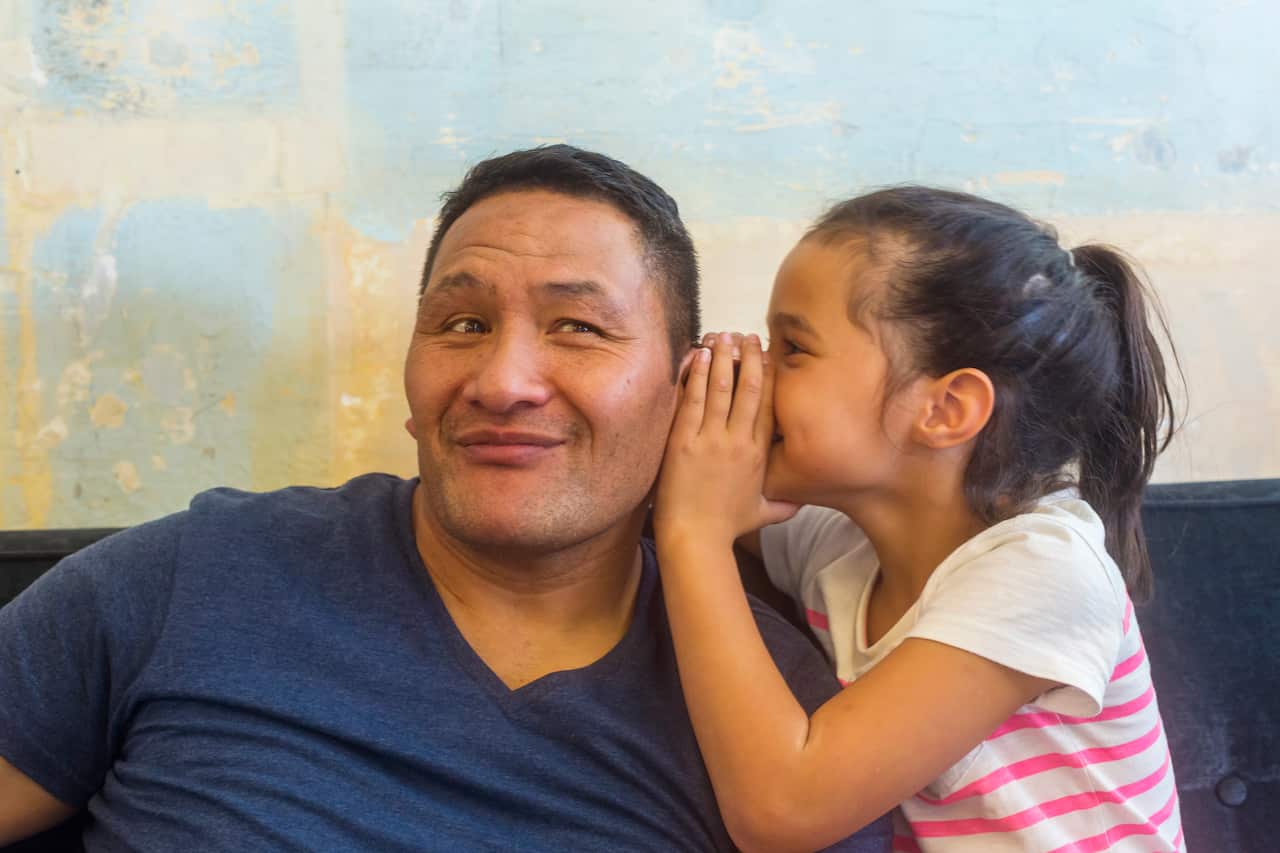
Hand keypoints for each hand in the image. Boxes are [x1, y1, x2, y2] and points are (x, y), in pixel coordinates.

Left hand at [654, 331, 799, 547]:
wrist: (696, 539)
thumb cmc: (726, 527)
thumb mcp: (763, 513)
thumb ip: (784, 504)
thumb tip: (803, 502)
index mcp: (759, 454)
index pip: (770, 405)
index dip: (770, 376)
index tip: (767, 355)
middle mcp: (739, 442)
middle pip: (749, 389)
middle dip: (748, 358)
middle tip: (746, 335)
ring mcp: (711, 440)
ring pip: (721, 389)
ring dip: (722, 358)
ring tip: (722, 335)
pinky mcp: (684, 442)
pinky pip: (692, 401)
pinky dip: (696, 376)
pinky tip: (699, 355)